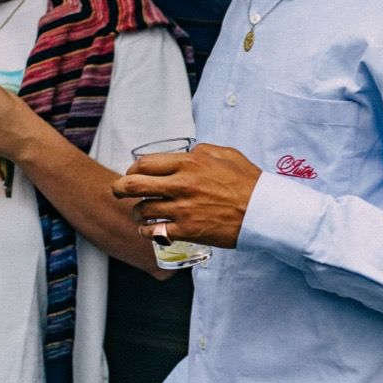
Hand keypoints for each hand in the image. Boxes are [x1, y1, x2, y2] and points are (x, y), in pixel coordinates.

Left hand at [112, 143, 261, 248]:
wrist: (264, 212)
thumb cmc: (249, 183)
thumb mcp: (227, 155)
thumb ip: (203, 151)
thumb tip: (189, 152)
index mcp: (189, 163)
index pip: (145, 163)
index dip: (133, 169)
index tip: (133, 173)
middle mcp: (181, 184)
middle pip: (133, 185)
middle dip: (120, 188)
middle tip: (118, 192)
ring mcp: (182, 209)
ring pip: (142, 210)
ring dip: (138, 212)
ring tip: (142, 213)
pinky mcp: (187, 231)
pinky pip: (154, 231)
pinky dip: (147, 231)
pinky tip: (150, 229)